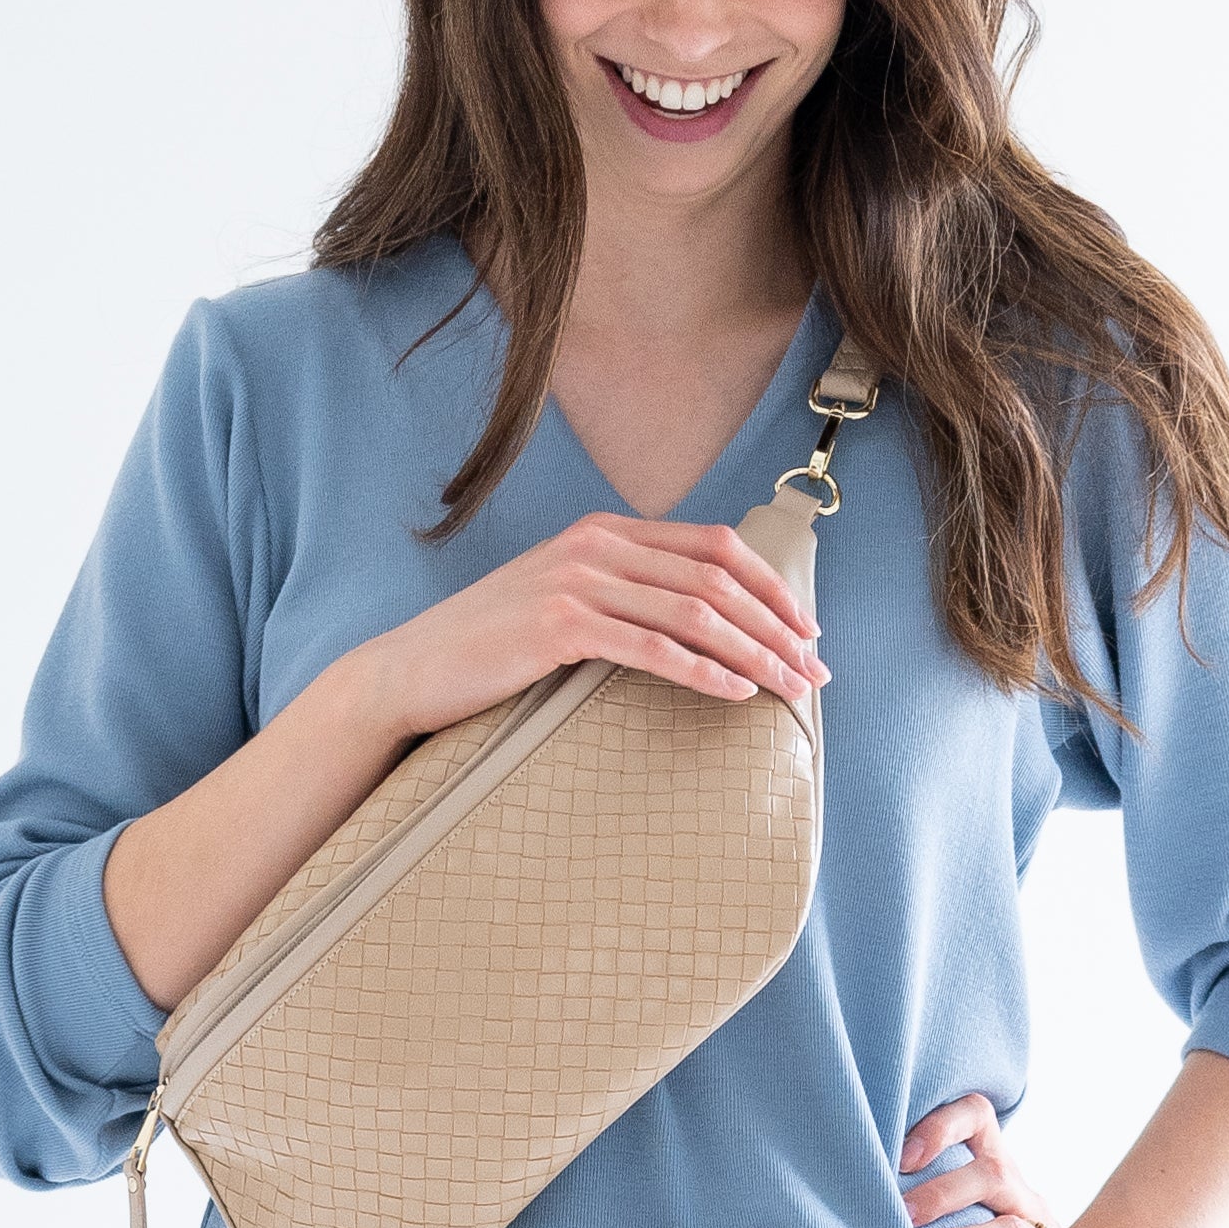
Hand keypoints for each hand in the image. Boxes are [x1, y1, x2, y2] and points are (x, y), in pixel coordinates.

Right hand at [364, 515, 827, 750]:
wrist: (413, 671)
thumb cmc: (491, 650)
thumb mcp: (562, 603)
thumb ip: (620, 596)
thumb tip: (690, 624)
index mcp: (603, 532)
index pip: (713, 546)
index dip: (771, 585)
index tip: (806, 628)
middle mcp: (596, 546)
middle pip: (716, 579)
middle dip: (778, 625)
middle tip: (815, 670)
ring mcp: (577, 582)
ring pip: (695, 613)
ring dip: (755, 653)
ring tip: (791, 689)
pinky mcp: (560, 627)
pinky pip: (653, 648)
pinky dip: (705, 672)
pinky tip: (737, 694)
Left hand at [900, 1094, 1148, 1227]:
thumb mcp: (983, 1219)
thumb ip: (938, 1200)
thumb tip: (854, 1193)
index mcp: (1004, 1177)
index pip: (979, 1118)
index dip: (942, 1125)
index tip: (901, 1156)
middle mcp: (1028, 1205)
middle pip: (994, 1175)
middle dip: (942, 1193)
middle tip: (899, 1216)